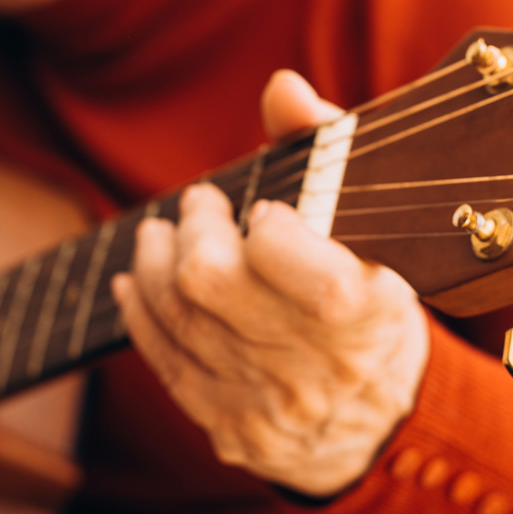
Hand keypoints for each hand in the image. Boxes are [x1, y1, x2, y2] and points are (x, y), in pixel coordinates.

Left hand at [111, 71, 429, 496]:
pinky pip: (161, 359)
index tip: (264, 209)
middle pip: (207, 280)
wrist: (380, 426)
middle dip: (192, 228)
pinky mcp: (226, 426)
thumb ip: (330, 154)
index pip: (298, 267)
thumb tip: (280, 87)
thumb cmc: (372, 309)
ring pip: (175, 315)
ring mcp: (265, 404)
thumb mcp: (377, 238)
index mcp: (366, 318)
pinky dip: (138, 310)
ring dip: (151, 261)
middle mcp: (314, 370)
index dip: (268, 228)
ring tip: (159, 234)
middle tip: (198, 204)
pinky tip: (133, 280)